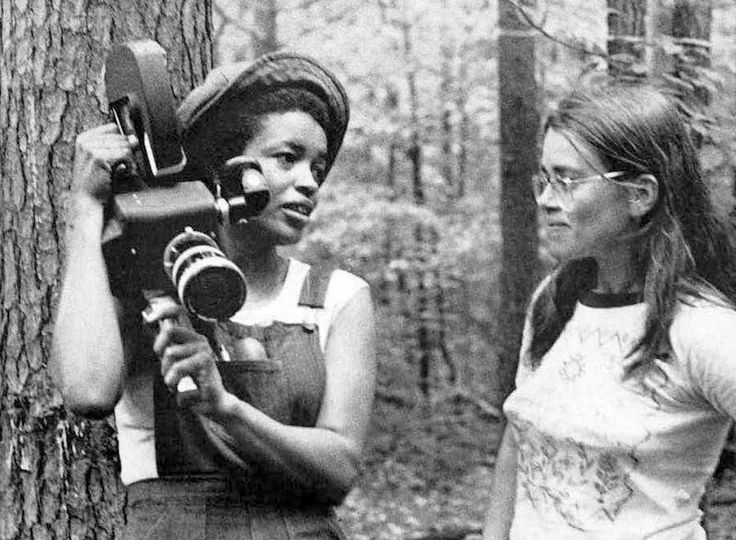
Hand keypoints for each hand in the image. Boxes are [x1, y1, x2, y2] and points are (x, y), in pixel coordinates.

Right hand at [71, 123, 138, 205]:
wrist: (87, 201)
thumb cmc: (96, 183)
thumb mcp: (105, 161)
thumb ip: (117, 147)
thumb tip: (134, 138)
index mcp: (84, 138)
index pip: (112, 128)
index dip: (121, 141)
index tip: (121, 155)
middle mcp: (85, 141)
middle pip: (120, 137)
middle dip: (127, 152)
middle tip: (123, 166)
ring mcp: (91, 148)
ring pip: (125, 145)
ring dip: (128, 159)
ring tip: (122, 170)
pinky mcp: (99, 157)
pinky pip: (125, 154)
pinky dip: (129, 164)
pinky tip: (124, 172)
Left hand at [146, 298, 228, 415]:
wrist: (214, 402)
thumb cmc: (193, 384)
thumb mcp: (175, 364)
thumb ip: (165, 347)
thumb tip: (147, 325)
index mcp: (191, 337)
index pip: (178, 311)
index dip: (161, 311)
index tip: (148, 321)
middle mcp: (199, 339)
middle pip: (169, 329)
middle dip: (159, 349)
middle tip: (164, 367)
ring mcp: (204, 349)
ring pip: (170, 352)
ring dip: (166, 372)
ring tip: (173, 383)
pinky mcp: (207, 361)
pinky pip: (178, 367)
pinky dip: (173, 382)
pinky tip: (179, 389)